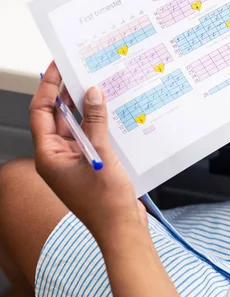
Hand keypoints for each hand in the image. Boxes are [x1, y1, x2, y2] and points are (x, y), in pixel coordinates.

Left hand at [30, 62, 144, 240]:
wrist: (122, 229)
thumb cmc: (105, 203)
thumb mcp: (100, 156)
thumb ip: (95, 123)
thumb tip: (91, 94)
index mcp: (48, 156)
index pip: (41, 112)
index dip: (48, 87)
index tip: (58, 67)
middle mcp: (57, 157)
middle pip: (58, 117)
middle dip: (70, 95)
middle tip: (83, 72)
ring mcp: (74, 162)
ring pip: (77, 127)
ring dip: (87, 110)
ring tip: (100, 89)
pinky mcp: (90, 165)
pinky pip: (91, 138)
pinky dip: (99, 125)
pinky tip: (112, 115)